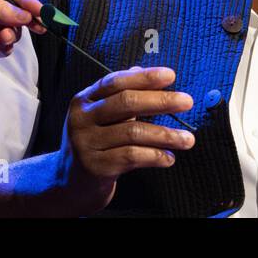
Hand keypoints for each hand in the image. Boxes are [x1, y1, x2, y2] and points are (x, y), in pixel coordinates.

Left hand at [0, 0, 45, 62]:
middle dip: (27, 21)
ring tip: (2, 39)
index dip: (31, 2)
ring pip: (12, 31)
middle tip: (38, 29)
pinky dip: (5, 48)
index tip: (44, 13)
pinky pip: (1, 47)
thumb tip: (25, 16)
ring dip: (12, 35)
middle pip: (18, 13)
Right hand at [51, 66, 194, 213]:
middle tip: (187, 101)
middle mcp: (81, 119)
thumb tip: (145, 72)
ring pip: (133, 132)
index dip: (144, 77)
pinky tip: (169, 158)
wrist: (69, 184)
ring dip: (166, 135)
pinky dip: (155, 156)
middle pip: (126, 102)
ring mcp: (86, 143)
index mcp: (83, 100)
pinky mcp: (95, 167)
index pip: (116, 81)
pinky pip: (132, 157)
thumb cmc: (93, 144)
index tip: (170, 75)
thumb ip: (120, 95)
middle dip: (160, 100)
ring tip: (188, 139)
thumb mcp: (100, 117)